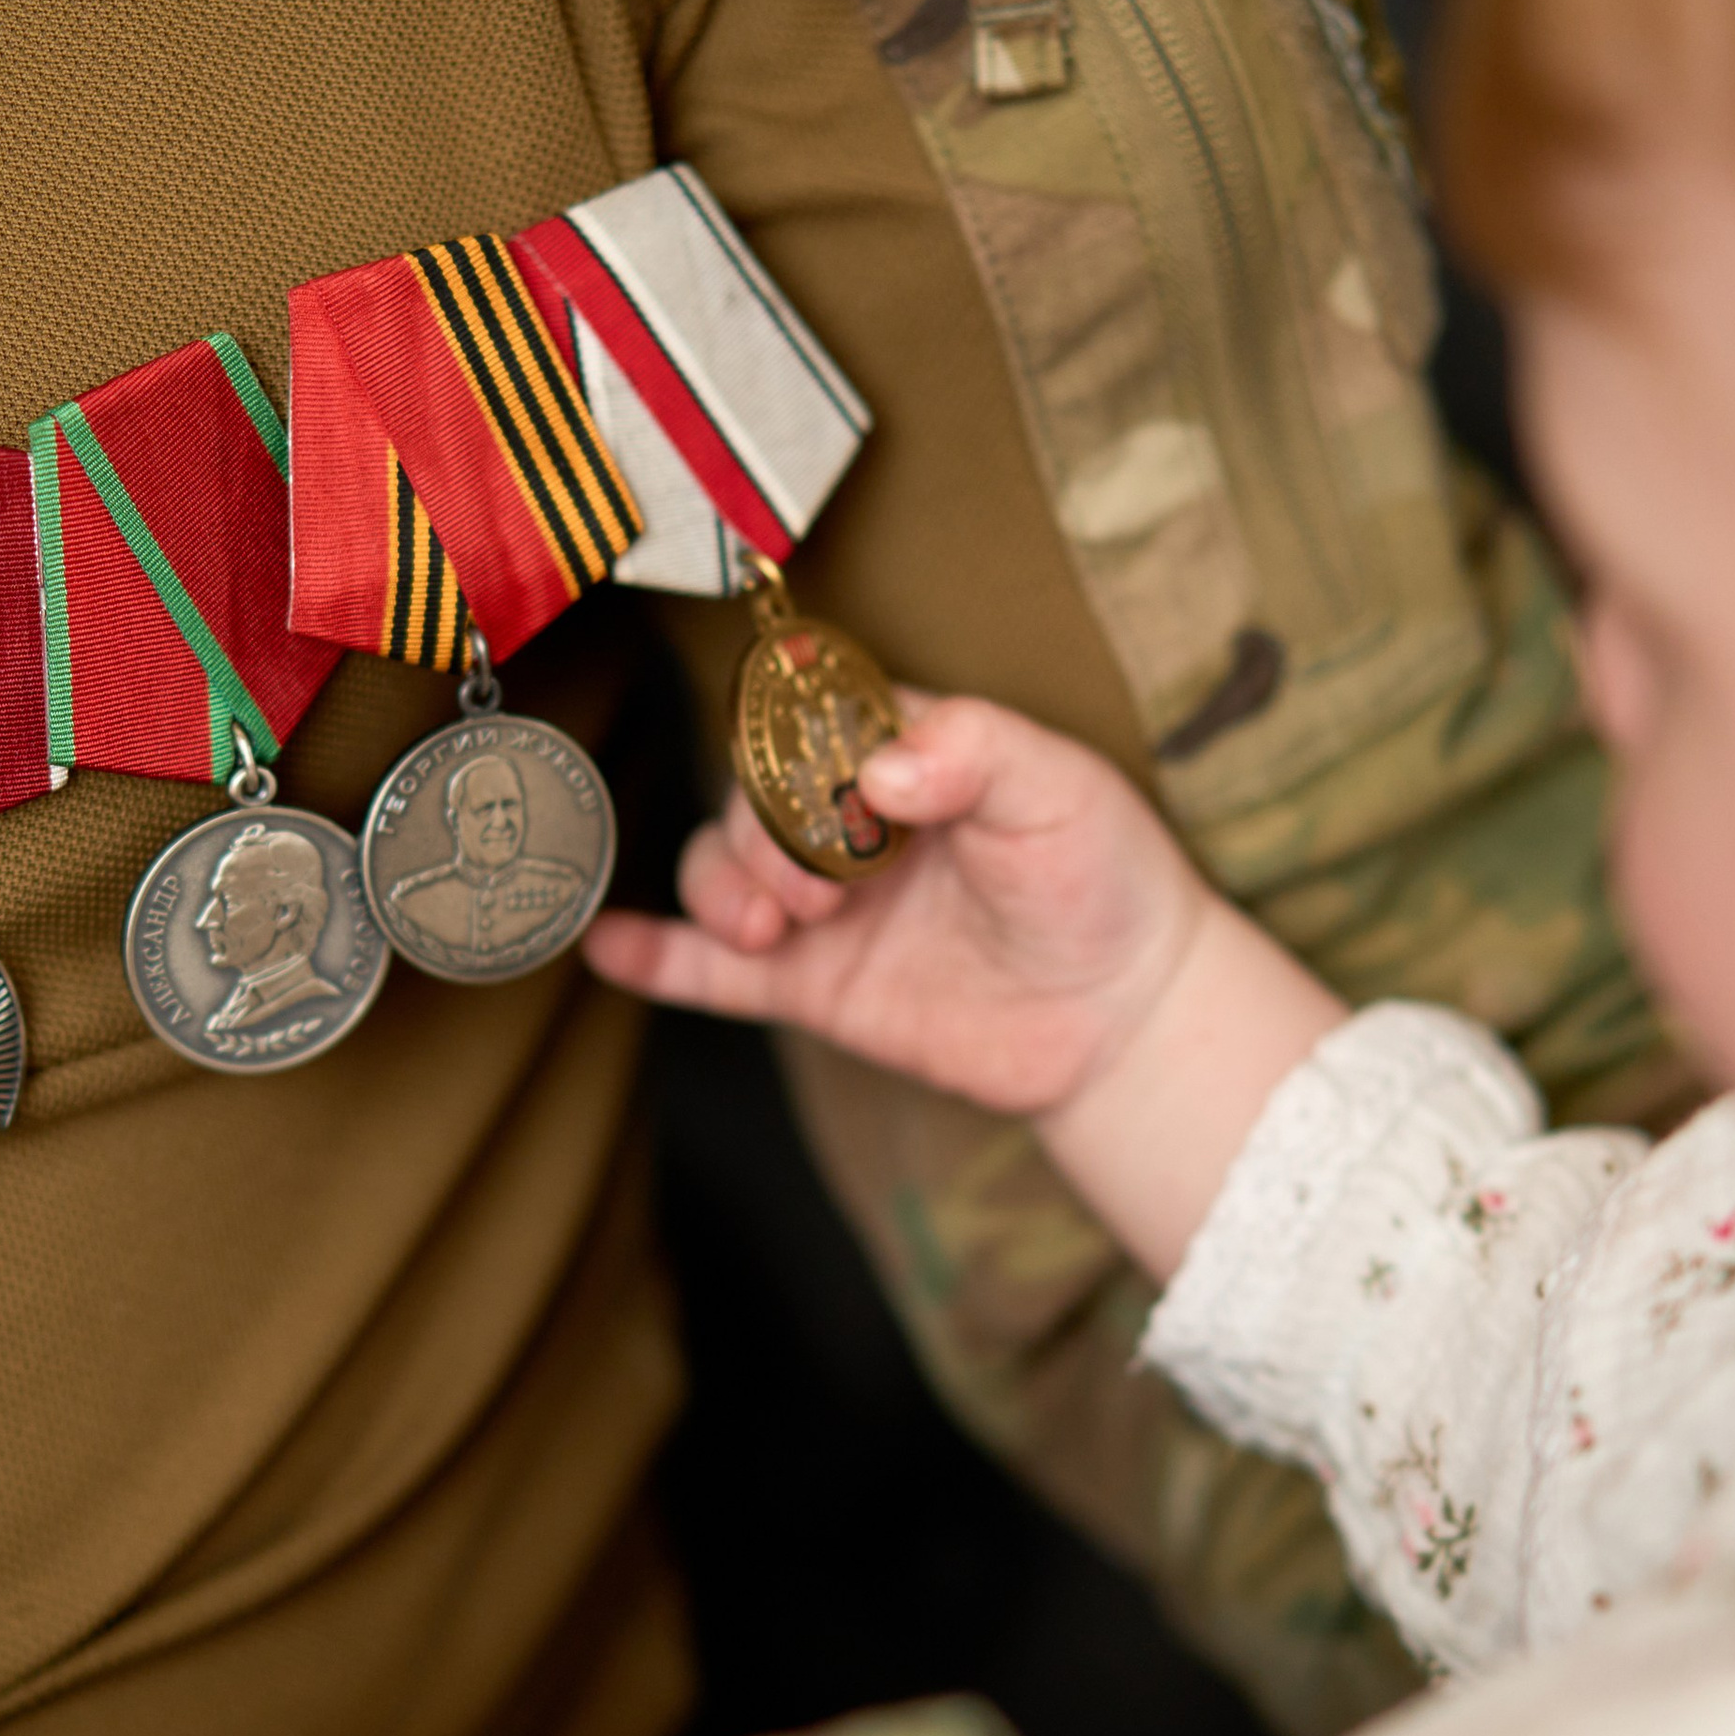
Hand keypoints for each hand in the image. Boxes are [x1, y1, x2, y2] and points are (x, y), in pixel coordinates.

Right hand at [584, 696, 1345, 1280]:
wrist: (1126, 1017)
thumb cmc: (1106, 878)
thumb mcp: (1060, 789)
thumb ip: (974, 752)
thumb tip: (879, 767)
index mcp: (900, 752)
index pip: (807, 718)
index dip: (793, 745)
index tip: (819, 783)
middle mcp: (846, 821)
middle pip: (747, 797)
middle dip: (758, 835)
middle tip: (814, 886)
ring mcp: (823, 906)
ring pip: (720, 876)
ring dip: (718, 891)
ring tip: (769, 927)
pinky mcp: (813, 985)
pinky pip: (710, 970)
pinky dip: (655, 956)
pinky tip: (608, 945)